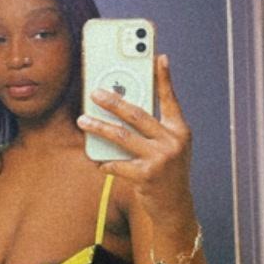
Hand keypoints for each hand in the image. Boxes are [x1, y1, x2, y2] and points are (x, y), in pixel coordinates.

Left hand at [77, 54, 194, 229]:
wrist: (175, 207)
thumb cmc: (167, 171)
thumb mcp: (169, 147)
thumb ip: (153, 128)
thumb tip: (122, 108)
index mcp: (180, 130)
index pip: (170, 99)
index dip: (164, 78)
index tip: (157, 56)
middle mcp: (173, 142)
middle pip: (138, 115)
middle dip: (114, 102)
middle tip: (95, 92)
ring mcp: (160, 159)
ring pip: (122, 137)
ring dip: (99, 127)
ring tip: (83, 120)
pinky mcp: (147, 177)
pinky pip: (118, 164)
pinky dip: (105, 162)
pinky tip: (97, 161)